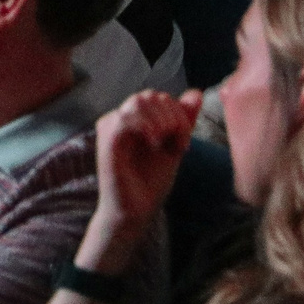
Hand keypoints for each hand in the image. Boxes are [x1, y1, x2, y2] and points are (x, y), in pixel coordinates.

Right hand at [91, 89, 200, 247]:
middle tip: (178, 142)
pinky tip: (154, 143)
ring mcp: (110, 128)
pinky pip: (125, 117)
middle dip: (172, 116)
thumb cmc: (151, 182)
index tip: (185, 142)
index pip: (157, 97)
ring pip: (138, 101)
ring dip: (161, 121)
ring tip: (165, 143)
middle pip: (148, 96)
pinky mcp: (106, 140)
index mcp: (133, 120)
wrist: (137, 211)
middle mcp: (118, 120)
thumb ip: (183, 120)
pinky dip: (146, 126)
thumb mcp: (174, 145)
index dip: (178, 114)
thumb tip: (196, 92)